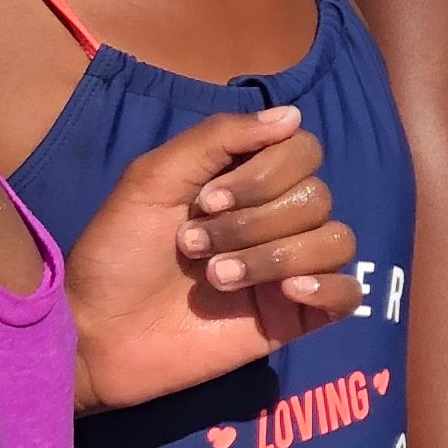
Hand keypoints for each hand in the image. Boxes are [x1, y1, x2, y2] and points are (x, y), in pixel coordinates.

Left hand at [71, 107, 363, 411]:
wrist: (97, 332)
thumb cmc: (118, 252)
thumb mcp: (154, 177)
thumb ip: (220, 137)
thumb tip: (293, 116)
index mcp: (246, 182)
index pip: (303, 152)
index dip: (264, 173)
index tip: (206, 201)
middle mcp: (275, 220)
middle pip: (317, 197)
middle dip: (254, 221)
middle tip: (193, 247)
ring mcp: (288, 270)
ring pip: (334, 240)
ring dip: (275, 255)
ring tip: (218, 278)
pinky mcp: (295, 319)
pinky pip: (351, 294)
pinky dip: (328, 286)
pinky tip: (286, 293)